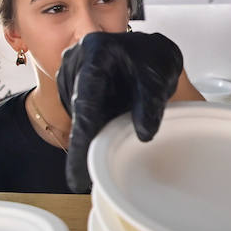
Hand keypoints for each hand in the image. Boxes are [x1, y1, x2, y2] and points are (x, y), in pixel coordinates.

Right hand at [57, 31, 183, 192]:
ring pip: (79, 114)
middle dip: (82, 144)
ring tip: (101, 155)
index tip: (80, 164)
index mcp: (97, 51)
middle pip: (78, 109)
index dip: (83, 134)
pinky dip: (95, 128)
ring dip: (92, 135)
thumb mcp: (159, 76)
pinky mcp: (72, 88)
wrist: (149, 54)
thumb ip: (152, 102)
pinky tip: (105, 138)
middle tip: (81, 180)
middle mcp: (76, 60)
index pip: (87, 98)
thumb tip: (143, 134)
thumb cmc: (153, 58)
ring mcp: (71, 74)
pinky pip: (82, 115)